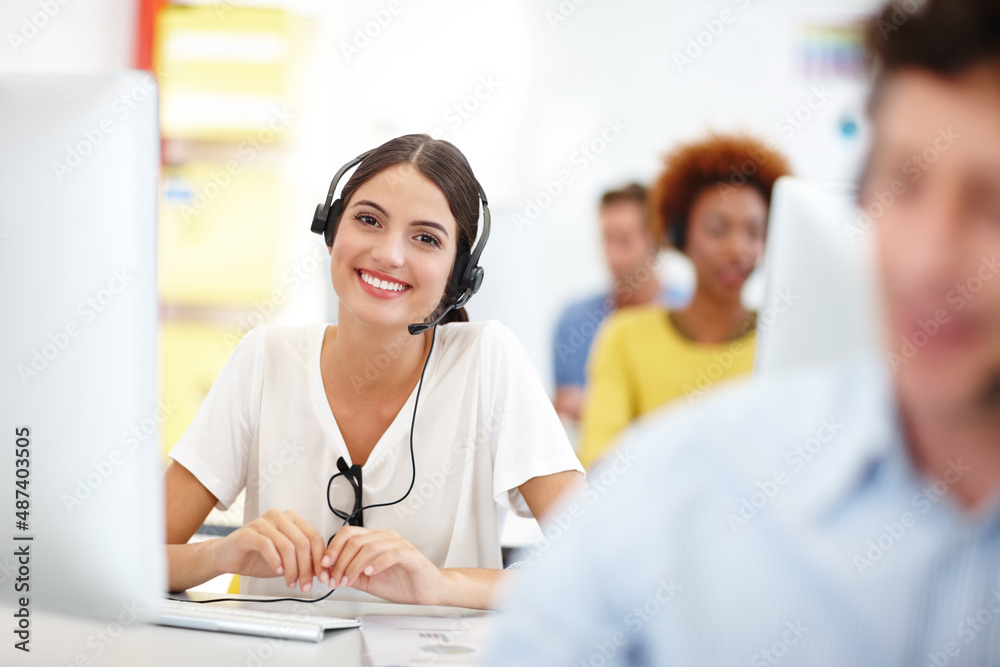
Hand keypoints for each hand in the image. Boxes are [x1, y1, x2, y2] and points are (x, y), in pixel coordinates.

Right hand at [209, 509, 325, 592]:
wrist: (226, 558)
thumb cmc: (256, 557)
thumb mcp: (286, 560)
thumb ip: (303, 561)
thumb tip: (322, 572)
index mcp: (292, 520)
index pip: (314, 537)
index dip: (320, 559)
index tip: (321, 576)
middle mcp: (280, 517)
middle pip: (303, 543)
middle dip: (307, 568)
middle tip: (306, 585)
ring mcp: (264, 522)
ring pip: (288, 546)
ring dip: (292, 569)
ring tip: (291, 582)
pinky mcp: (249, 532)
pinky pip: (268, 546)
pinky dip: (275, 561)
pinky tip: (277, 571)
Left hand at [321, 526, 449, 604]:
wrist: (425, 591)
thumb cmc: (401, 583)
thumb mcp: (368, 581)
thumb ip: (350, 574)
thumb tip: (329, 573)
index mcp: (374, 541)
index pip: (347, 534)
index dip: (332, 549)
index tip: (323, 567)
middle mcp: (385, 538)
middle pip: (355, 540)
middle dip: (340, 561)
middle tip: (334, 579)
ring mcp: (398, 544)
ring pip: (369, 546)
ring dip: (353, 565)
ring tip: (348, 580)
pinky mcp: (410, 554)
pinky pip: (391, 553)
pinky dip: (377, 563)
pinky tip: (369, 573)